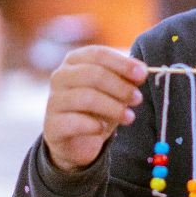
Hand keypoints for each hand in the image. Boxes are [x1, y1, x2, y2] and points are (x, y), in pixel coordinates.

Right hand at [42, 46, 146, 171]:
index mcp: (75, 61)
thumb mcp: (114, 91)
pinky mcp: (53, 125)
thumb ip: (126, 79)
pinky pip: (75, 122)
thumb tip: (141, 72)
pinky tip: (103, 128)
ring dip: (113, 107)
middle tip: (138, 99)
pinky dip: (94, 125)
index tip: (142, 74)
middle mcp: (60, 76)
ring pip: (86, 98)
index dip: (122, 63)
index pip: (98, 54)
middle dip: (120, 87)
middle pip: (93, 74)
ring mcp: (54, 100)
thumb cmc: (96, 110)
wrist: (75, 142)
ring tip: (129, 117)